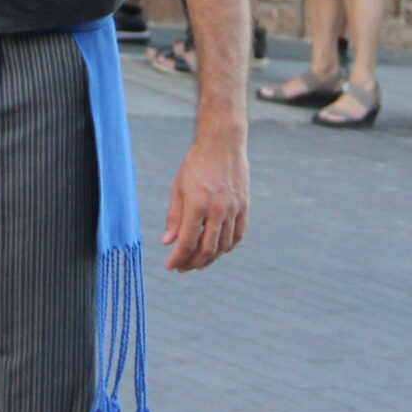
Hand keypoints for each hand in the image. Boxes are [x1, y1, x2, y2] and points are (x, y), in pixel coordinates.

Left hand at [162, 131, 247, 272]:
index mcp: (197, 204)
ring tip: (198, 261)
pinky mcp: (244, 206)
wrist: (222, 144)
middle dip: (192, 263)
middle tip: (182, 267)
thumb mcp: (178, 188)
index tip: (170, 266)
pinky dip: (227, 247)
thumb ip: (174, 217)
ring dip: (210, 258)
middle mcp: (218, 209)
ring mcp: (234, 209)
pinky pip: (238, 235)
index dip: (178, 258)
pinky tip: (217, 249)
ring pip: (224, 245)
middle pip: (207, 249)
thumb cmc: (196, 164)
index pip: (187, 242)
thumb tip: (167, 243)